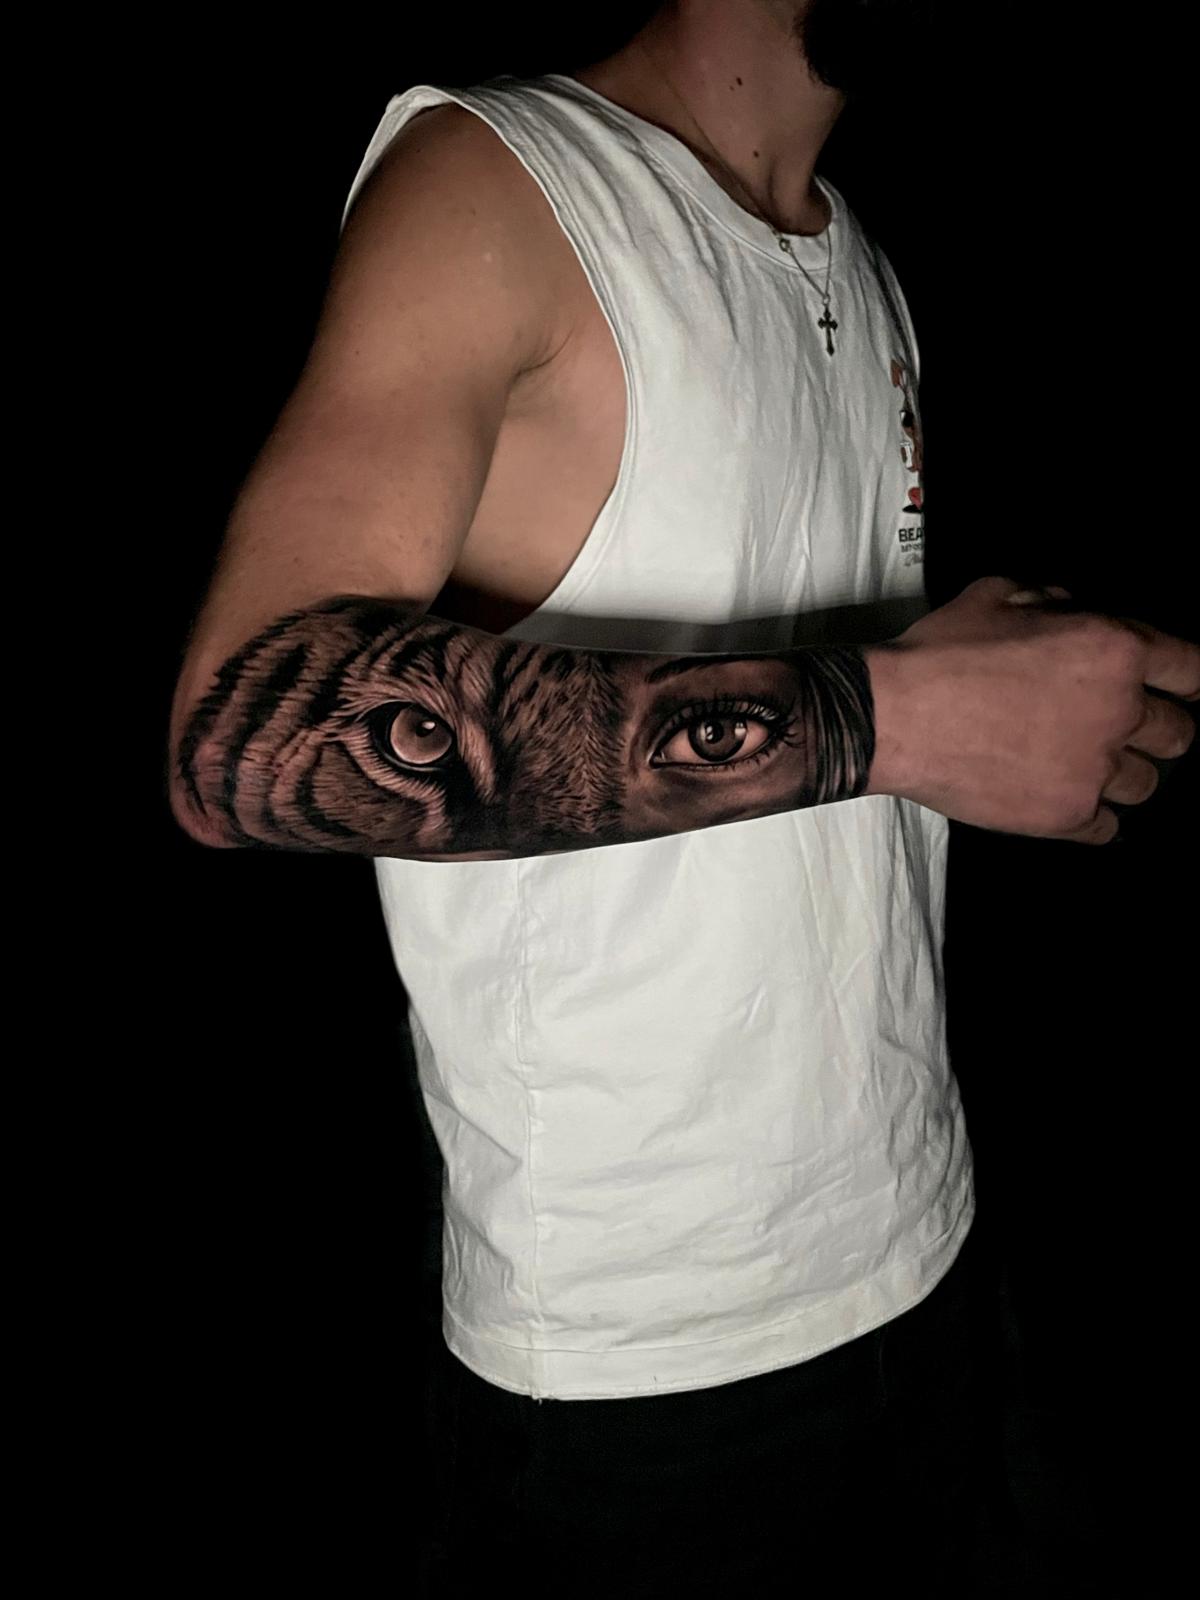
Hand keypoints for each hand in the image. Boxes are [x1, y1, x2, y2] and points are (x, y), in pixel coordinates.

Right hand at [864, 575, 1199, 843]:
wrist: (892, 717)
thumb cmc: (940, 652)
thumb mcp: (999, 595)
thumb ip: (1052, 599)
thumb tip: (1072, 608)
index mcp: (1114, 650)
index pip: (1193, 670)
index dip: (1184, 679)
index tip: (1172, 688)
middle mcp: (1118, 712)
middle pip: (1179, 735)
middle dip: (1153, 730)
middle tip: (1115, 728)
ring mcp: (1094, 770)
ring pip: (1144, 784)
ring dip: (1119, 774)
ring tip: (1080, 765)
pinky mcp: (1065, 816)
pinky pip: (1108, 827)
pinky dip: (1091, 816)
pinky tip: (1062, 797)